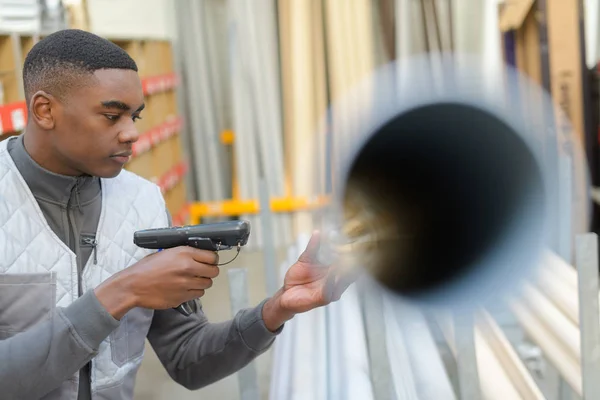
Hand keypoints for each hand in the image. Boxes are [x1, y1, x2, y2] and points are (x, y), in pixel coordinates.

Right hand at [94, 246, 219, 318]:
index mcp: (184, 253)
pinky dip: (194, 292)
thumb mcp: (166, 252)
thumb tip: (199, 253)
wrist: (132, 286)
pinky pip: (198, 294)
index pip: (212, 257)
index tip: (210, 261)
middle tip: (203, 271)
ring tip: (192, 280)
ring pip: (207, 284)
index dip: (212, 259)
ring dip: (202, 282)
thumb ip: (184, 253)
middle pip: (214, 271)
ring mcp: (186, 284)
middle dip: (210, 271)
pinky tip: (186, 288)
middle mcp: (188, 268)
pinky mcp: (183, 297)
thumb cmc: (146, 268)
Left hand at [262, 231, 356, 330]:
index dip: (351, 253)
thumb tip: (317, 232)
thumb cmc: (298, 278)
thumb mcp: (305, 259)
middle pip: (349, 273)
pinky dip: (331, 284)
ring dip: (344, 274)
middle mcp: (335, 281)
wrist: (286, 293)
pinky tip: (333, 276)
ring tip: (345, 263)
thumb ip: (313, 248)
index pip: (346, 262)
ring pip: (342, 283)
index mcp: (333, 271)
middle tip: (355, 253)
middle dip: (352, 264)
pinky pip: (329, 292)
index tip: (353, 242)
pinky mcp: (322, 299)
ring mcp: (330, 291)